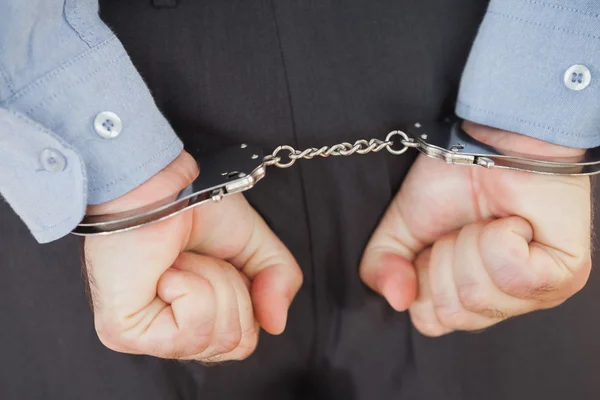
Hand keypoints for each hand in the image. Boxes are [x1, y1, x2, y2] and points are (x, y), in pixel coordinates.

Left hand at [83, 151, 301, 360]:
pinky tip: (166, 269)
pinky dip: (190, 288)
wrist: (161, 182)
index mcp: (197, 317)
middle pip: (236, 343)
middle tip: (200, 257)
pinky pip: (190, 331)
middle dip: (231, 288)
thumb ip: (280, 281)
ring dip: (210, 282)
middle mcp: (171, 332)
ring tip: (180, 260)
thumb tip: (276, 323)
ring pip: (217, 338)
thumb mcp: (256, 243)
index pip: (243, 342)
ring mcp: (147, 336)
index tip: (223, 262)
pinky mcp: (125, 332)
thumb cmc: (195, 204)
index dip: (247, 299)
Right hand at [360, 121, 591, 335]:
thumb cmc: (452, 180)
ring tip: (488, 221)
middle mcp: (501, 302)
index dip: (423, 281)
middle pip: (455, 313)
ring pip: (481, 296)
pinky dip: (500, 238)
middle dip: (446, 259)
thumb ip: (381, 268)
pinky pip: (513, 275)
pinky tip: (512, 220)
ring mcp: (536, 293)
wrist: (489, 140)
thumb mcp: (400, 228)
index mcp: (465, 295)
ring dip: (472, 244)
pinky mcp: (565, 274)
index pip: (431, 321)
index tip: (435, 244)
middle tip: (462, 228)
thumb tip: (397, 300)